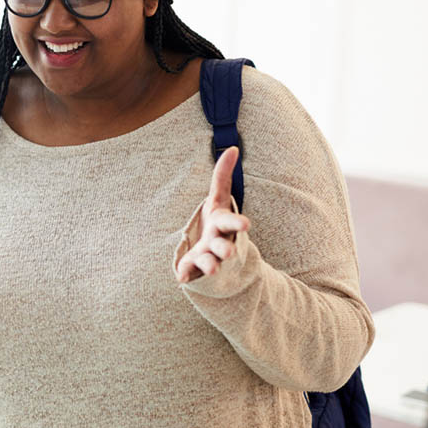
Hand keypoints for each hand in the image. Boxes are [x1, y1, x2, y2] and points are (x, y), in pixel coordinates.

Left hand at [175, 146, 250, 283]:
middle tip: (230, 252)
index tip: (246, 224)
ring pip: (210, 262)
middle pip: (225, 246)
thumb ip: (222, 176)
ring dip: (210, 265)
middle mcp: (218, 242)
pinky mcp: (193, 268)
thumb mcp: (217, 199)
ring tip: (213, 268)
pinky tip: (181, 279)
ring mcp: (206, 257)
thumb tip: (232, 148)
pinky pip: (189, 273)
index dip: (237, 222)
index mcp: (222, 225)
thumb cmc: (216, 224)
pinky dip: (186, 275)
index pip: (231, 222)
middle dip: (227, 248)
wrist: (214, 255)